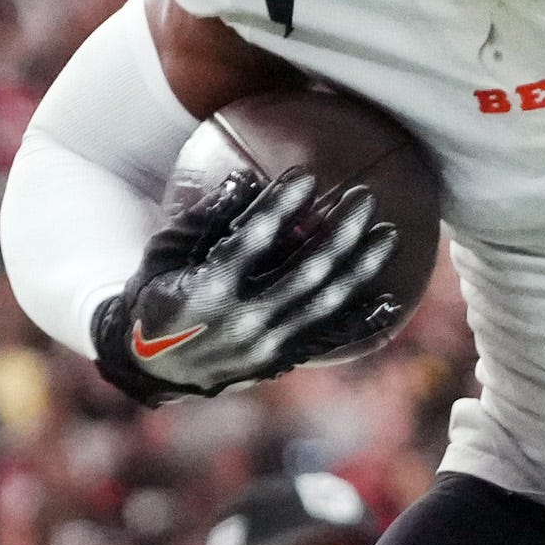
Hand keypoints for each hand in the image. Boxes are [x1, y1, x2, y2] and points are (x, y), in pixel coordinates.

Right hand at [93, 167, 409, 405]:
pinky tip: (392, 302)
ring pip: (325, 305)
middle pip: (305, 272)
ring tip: (388, 235)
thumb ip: (204, 219)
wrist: (153, 367)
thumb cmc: (154, 296)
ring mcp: (265, 346)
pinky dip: (361, 321)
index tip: (307, 177)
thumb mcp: (165, 254)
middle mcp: (242, 322)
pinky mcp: (279, 361)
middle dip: (340, 232)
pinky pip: (328, 339)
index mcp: (208, 291)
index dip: (281, 206)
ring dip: (361, 268)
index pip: (254, 240)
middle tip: (364, 198)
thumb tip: (245, 178)